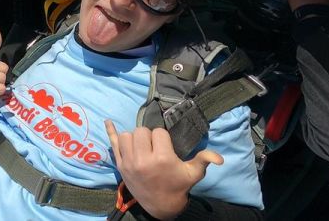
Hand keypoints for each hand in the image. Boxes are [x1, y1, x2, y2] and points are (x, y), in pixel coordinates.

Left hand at [105, 120, 222, 218]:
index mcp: (162, 159)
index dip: (164, 138)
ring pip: (127, 135)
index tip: (167, 148)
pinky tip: (108, 122)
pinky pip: (113, 144)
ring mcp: (129, 162)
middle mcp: (143, 159)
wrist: (160, 207)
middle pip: (141, 131)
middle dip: (149, 136)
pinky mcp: (120, 166)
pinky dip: (111, 132)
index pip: (159, 132)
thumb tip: (220, 158)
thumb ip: (204, 160)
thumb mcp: (193, 174)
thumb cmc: (178, 186)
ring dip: (135, 138)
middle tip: (154, 147)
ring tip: (142, 147)